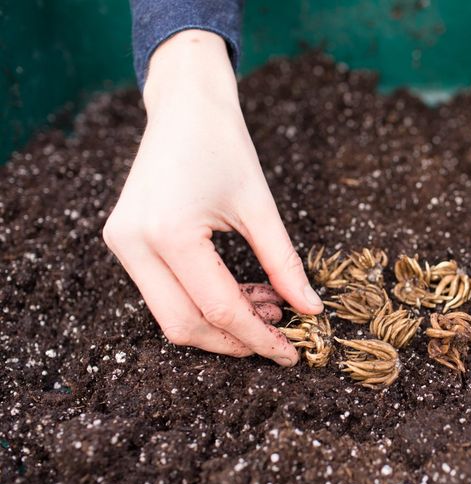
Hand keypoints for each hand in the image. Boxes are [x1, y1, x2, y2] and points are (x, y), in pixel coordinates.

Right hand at [103, 30, 322, 364]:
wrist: (185, 105)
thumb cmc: (225, 145)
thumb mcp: (261, 207)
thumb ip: (285, 264)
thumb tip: (311, 310)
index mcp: (169, 233)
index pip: (219, 309)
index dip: (259, 338)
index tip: (292, 354)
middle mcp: (135, 244)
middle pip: (184, 325)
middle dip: (235, 341)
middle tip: (280, 336)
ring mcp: (123, 244)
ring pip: (171, 315)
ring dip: (221, 324)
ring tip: (269, 308)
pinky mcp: (125, 241)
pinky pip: (165, 292)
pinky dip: (204, 303)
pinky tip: (244, 294)